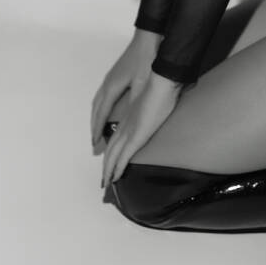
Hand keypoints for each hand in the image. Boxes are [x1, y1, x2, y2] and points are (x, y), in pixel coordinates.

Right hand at [90, 29, 161, 152]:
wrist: (149, 37)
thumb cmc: (146, 59)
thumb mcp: (142, 84)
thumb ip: (134, 102)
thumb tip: (127, 120)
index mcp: (112, 87)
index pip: (101, 114)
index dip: (97, 130)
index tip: (95, 143)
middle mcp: (107, 83)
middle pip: (96, 109)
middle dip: (94, 126)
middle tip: (94, 141)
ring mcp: (111, 77)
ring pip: (98, 101)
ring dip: (96, 116)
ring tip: (97, 128)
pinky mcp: (117, 74)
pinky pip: (103, 95)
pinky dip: (101, 107)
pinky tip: (107, 108)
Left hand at [102, 73, 181, 187]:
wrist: (161, 83)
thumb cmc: (160, 88)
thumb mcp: (153, 101)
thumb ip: (150, 110)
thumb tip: (154, 114)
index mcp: (129, 117)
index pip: (115, 139)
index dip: (111, 152)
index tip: (109, 162)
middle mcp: (125, 126)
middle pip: (110, 149)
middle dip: (106, 165)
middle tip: (104, 178)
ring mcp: (129, 132)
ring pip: (113, 155)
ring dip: (108, 170)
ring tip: (107, 181)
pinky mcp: (135, 137)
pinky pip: (123, 157)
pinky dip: (116, 168)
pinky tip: (115, 177)